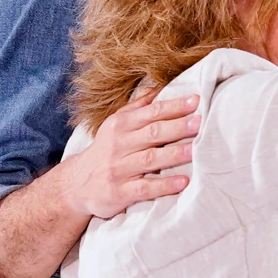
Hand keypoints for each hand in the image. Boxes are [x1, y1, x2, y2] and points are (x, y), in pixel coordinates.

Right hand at [64, 90, 200, 219]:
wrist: (77, 185)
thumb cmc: (106, 150)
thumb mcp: (115, 124)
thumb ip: (139, 106)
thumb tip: (161, 85)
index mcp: (121, 125)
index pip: (151, 112)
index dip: (174, 106)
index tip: (196, 100)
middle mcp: (119, 144)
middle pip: (153, 133)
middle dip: (178, 126)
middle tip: (200, 122)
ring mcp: (119, 169)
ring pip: (150, 159)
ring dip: (175, 154)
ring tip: (196, 150)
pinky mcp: (119, 192)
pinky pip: (145, 188)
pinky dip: (164, 185)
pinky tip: (182, 182)